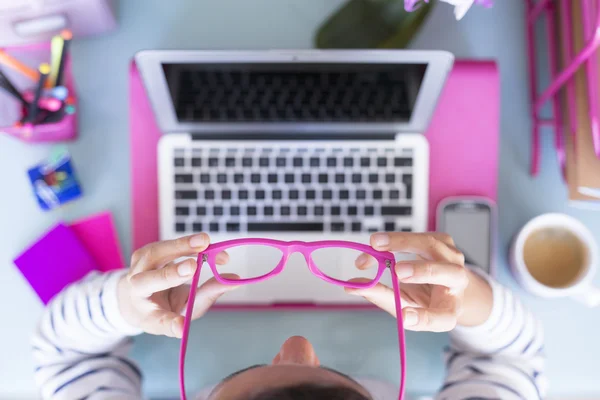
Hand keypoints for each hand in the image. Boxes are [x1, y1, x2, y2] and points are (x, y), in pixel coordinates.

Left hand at [117, 233, 237, 337]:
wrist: (139, 292)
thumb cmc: (166, 306)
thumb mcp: (187, 309)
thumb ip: (209, 295)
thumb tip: (235, 281)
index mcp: (148, 314)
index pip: (158, 320)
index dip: (172, 323)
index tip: (183, 325)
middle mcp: (136, 289)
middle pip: (149, 280)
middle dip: (171, 273)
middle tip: (194, 266)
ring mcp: (138, 267)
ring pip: (156, 253)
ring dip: (181, 246)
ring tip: (205, 242)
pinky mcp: (147, 251)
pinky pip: (167, 244)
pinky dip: (188, 243)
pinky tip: (206, 244)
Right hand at [346, 232, 470, 331]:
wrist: (444, 281)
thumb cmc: (422, 298)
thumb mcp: (402, 303)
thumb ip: (380, 296)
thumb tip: (351, 286)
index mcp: (448, 308)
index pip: (442, 317)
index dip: (424, 318)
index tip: (404, 317)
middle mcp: (457, 282)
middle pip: (447, 273)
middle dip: (422, 271)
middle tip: (396, 270)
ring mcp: (452, 258)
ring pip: (431, 245)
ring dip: (402, 242)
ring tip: (374, 244)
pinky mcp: (443, 240)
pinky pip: (419, 235)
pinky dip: (396, 238)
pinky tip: (378, 244)